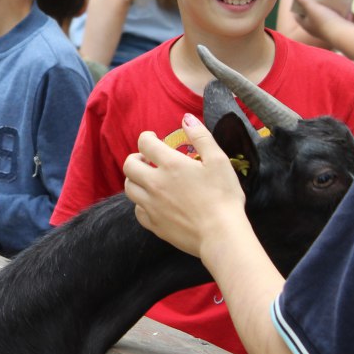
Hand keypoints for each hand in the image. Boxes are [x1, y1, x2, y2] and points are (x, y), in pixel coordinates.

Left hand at [123, 114, 245, 257]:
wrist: (221, 235)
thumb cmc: (224, 196)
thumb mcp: (218, 161)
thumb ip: (201, 137)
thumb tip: (186, 118)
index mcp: (170, 165)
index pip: (145, 143)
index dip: (147, 137)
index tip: (153, 138)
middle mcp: (155, 183)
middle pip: (129, 165)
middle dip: (136, 158)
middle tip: (148, 159)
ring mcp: (152, 206)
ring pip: (129, 188)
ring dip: (135, 179)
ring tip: (149, 179)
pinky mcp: (155, 225)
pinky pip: (138, 211)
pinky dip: (141, 203)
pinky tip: (154, 203)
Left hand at [286, 0, 346, 42]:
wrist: (345, 34)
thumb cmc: (325, 21)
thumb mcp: (312, 7)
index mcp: (305, 24)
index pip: (296, 13)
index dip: (296, 4)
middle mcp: (314, 27)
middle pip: (310, 13)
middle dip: (311, 4)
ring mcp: (326, 28)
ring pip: (322, 14)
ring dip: (323, 6)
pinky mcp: (336, 26)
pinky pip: (333, 15)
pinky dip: (334, 8)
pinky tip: (336, 1)